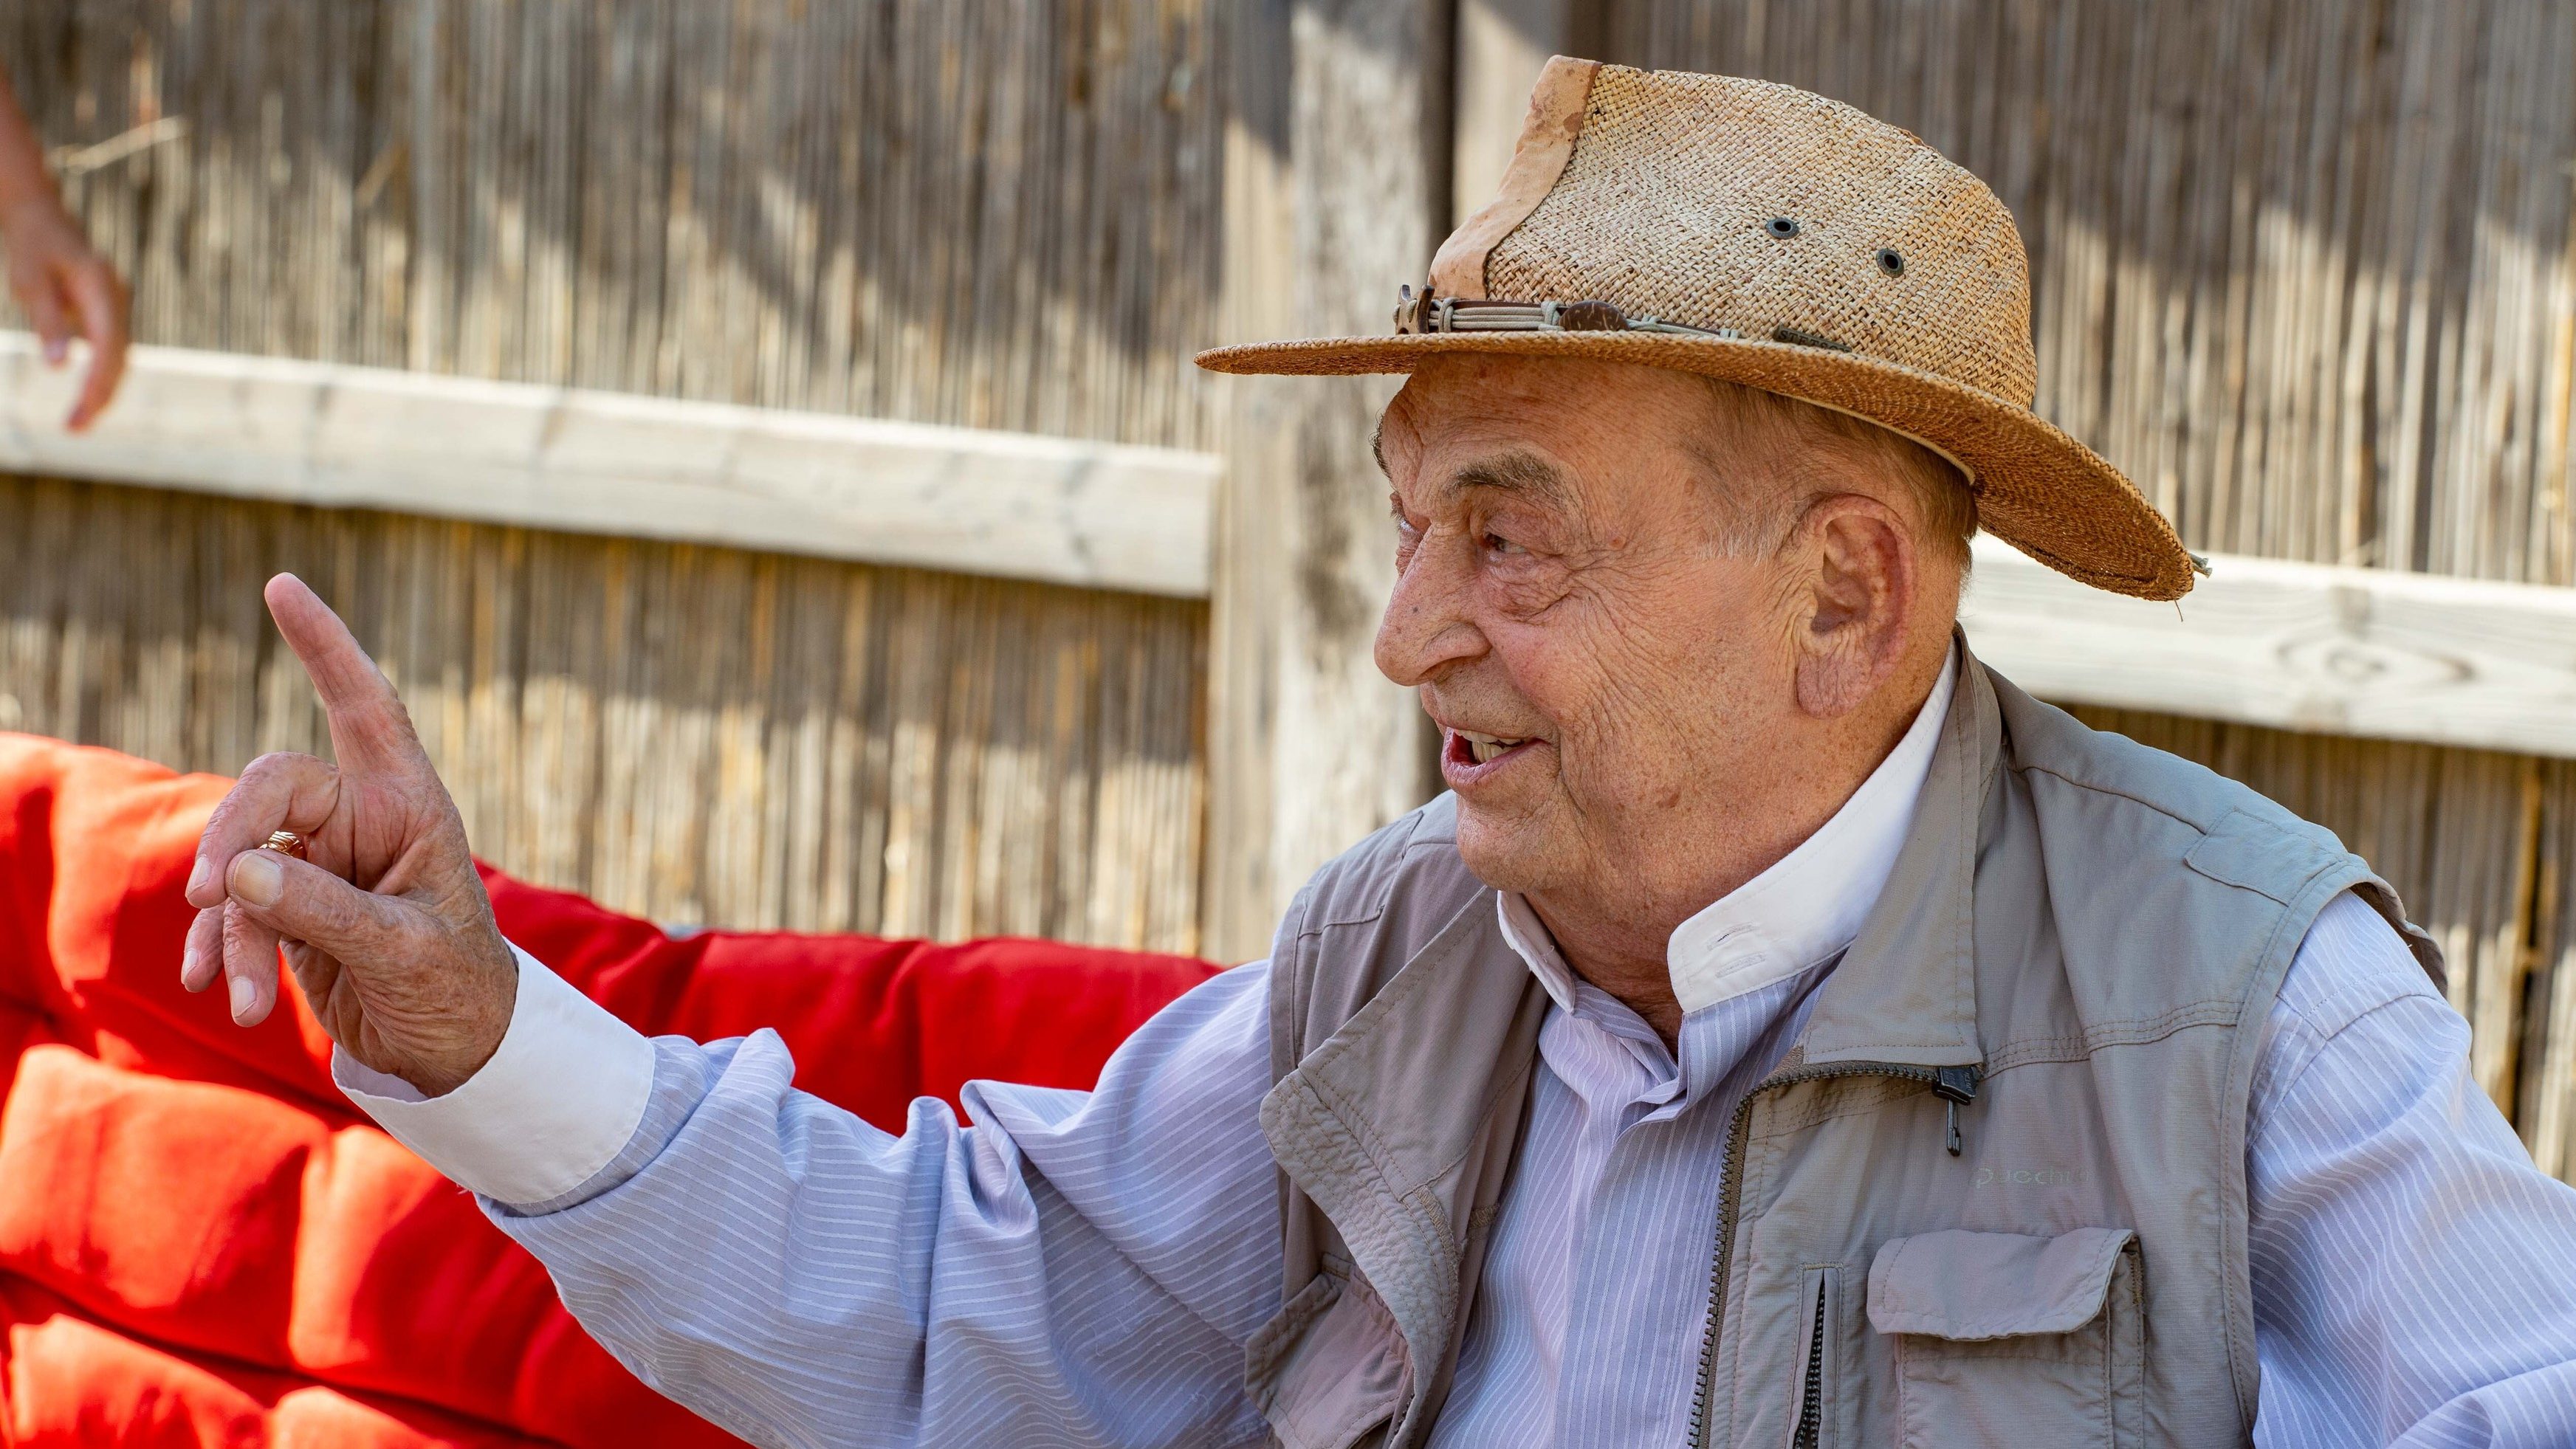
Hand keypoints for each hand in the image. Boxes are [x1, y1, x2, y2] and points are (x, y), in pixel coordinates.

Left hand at [2, 194, 127, 429]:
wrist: (40, 215)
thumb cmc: (31, 246)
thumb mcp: (30, 282)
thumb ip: (47, 322)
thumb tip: (58, 367)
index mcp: (101, 289)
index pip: (108, 347)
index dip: (97, 384)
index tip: (79, 414)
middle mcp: (117, 300)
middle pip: (119, 359)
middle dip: (100, 397)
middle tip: (74, 431)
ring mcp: (117, 307)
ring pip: (119, 359)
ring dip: (101, 392)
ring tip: (76, 423)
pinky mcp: (108, 314)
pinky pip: (112, 352)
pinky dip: (100, 377)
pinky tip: (85, 398)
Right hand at [179, 574, 516, 1096]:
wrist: (454, 1048)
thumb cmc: (455, 988)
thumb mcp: (405, 951)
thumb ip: (326, 911)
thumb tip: (237, 871)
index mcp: (408, 805)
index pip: (366, 707)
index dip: (327, 647)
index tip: (283, 585)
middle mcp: (360, 820)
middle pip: (268, 788)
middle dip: (228, 837)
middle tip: (205, 894)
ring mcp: (319, 861)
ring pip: (240, 862)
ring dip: (228, 928)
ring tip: (244, 1001)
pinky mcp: (289, 906)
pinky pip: (232, 908)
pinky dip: (220, 948)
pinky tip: (218, 990)